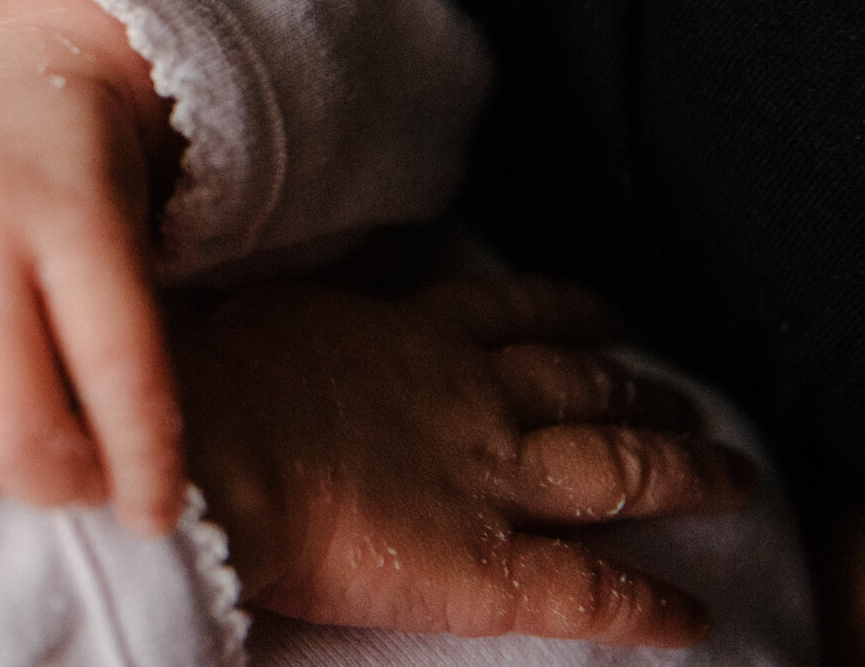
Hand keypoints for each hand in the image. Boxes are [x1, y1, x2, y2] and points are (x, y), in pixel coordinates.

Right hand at [179, 276, 759, 646]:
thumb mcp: (249, 315)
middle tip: (682, 397)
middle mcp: (468, 396)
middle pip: (584, 382)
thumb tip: (282, 306)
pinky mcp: (493, 569)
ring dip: (681, 468)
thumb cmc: (197, 385)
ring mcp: (489, 479)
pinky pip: (594, 588)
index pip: (507, 311)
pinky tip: (691, 613)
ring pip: (618, 466)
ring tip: (723, 471)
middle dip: (640, 386)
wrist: (205, 456)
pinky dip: (652, 604)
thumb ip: (293, 316)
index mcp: (405, 335)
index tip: (600, 313)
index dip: (563, 309)